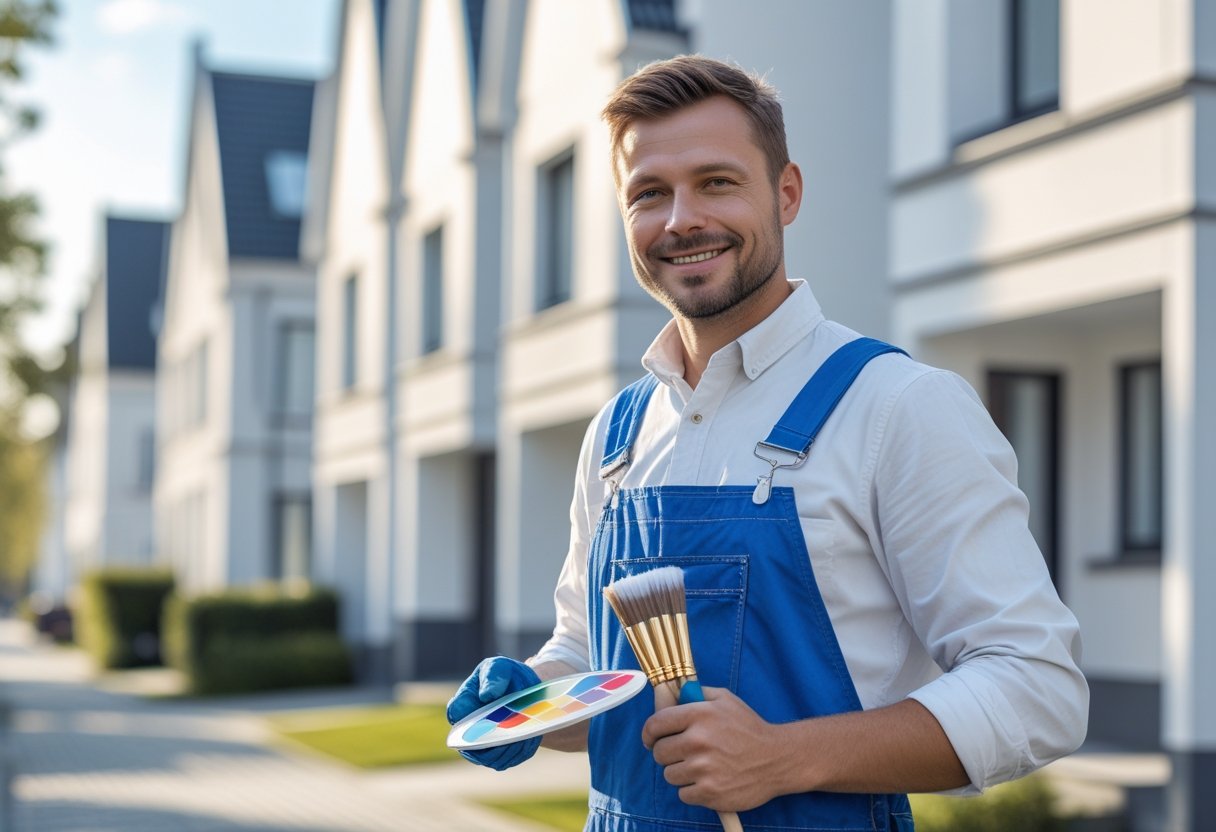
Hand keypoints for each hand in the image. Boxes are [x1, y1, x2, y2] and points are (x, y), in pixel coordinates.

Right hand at [447, 656, 541, 769]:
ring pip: (490, 757)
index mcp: (463, 704)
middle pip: (471, 744)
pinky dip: (517, 752)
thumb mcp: (501, 668)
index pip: (456, 713)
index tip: (488, 708)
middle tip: (511, 726)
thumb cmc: (508, 678)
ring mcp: (480, 747)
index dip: (470, 713)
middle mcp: (466, 729)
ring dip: (508, 747)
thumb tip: (486, 694)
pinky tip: (528, 739)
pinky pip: (504, 761)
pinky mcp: (497, 757)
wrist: (528, 693)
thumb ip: (493, 676)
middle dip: (492, 738)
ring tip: (524, 732)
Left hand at [642, 686, 783, 811]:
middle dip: (667, 753)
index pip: (655, 724)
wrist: (777, 759)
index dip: (649, 733)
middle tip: (683, 753)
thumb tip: (667, 693)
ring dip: (680, 773)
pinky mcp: (710, 792)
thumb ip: (695, 694)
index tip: (651, 739)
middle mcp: (699, 741)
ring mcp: (704, 769)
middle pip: (659, 752)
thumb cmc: (749, 728)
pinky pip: (683, 794)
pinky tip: (708, 781)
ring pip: (669, 774)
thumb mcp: (725, 700)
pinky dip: (692, 790)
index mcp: (700, 715)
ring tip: (700, 767)